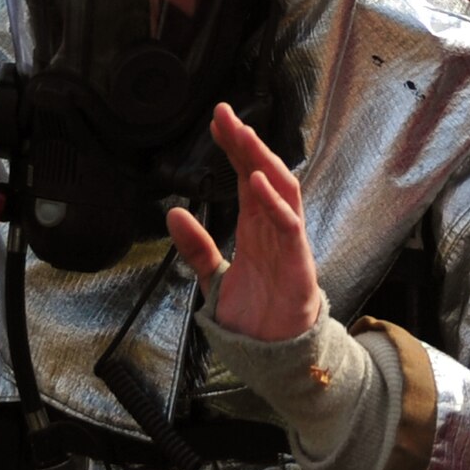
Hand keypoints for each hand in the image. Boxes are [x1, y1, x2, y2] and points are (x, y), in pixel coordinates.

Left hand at [166, 103, 319, 342]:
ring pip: (281, 190)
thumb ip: (195, 247)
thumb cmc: (254, 315)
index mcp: (255, 227)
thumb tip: (172, 213)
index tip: (216, 121)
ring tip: (243, 137)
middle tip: (225, 114)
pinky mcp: (297, 263)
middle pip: (263, 174)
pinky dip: (274, 203)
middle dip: (246, 143)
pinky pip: (289, 226)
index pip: (246, 176)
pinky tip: (257, 182)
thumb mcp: (214, 276)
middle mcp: (273, 227)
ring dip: (262, 161)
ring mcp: (288, 242)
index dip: (233, 148)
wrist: (272, 355)